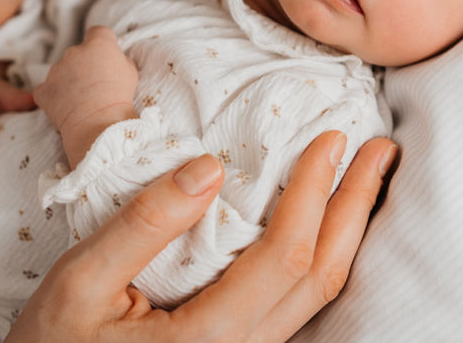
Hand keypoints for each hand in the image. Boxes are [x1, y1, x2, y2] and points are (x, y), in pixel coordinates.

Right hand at [7, 131, 397, 341]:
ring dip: (348, 230)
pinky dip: (322, 253)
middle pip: (321, 278)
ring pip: (318, 295)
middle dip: (355, 207)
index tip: (330, 140)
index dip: (315, 193)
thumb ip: (144, 224)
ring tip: (367, 177)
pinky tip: (327, 220)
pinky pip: (298, 302)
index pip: (285, 256)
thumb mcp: (80, 281)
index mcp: (208, 338)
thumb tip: (208, 167)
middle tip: (382, 150)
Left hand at [34, 25, 138, 165]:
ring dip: (69, 80)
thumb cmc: (119, 97)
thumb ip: (119, 60)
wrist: (98, 123)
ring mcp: (56, 70)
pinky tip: (65, 107)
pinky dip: (54, 96)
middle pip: (78, 53)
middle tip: (95, 84)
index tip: (104, 55)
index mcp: (97, 45)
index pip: (98, 32)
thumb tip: (112, 60)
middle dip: (84, 65)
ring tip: (81, 100)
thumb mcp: (130, 72)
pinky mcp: (44, 89)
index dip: (101, 42)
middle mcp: (74, 52)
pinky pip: (47, 89)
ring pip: (62, 71)